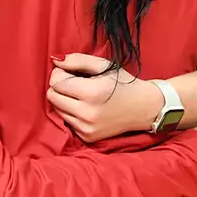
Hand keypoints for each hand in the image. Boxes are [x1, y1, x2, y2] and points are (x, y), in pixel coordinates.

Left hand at [46, 53, 161, 142]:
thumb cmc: (123, 83)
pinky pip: (67, 121)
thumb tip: (55, 60)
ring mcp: (87, 127)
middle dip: (59, 87)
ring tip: (82, 96)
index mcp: (91, 93)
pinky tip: (86, 108)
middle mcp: (87, 113)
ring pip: (57, 110)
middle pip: (52, 96)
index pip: (55, 82)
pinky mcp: (87, 136)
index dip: (60, 73)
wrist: (144, 108)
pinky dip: (72, 113)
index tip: (71, 72)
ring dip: (64, 100)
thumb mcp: (103, 65)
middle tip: (75, 83)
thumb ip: (77, 60)